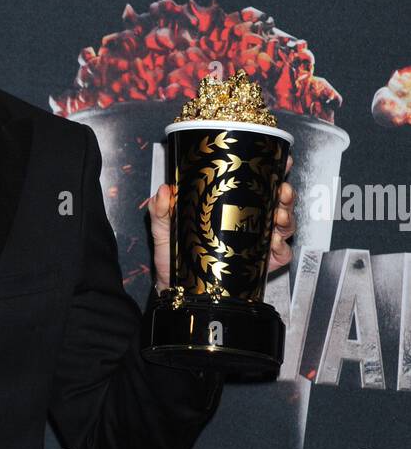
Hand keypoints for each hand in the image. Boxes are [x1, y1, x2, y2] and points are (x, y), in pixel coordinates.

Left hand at [149, 155, 295, 291]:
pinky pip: (281, 253)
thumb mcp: (164, 229)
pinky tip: (274, 242)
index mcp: (234, 206)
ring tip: (278, 216)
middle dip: (285, 194)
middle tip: (282, 191)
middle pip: (279, 202)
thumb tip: (164, 190)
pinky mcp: (263, 264)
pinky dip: (281, 247)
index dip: (275, 171)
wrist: (176, 286)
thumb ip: (161, 210)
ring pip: (284, 225)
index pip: (259, 184)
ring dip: (286, 218)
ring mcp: (260, 242)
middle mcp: (252, 221)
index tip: (282, 162)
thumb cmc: (173, 254)